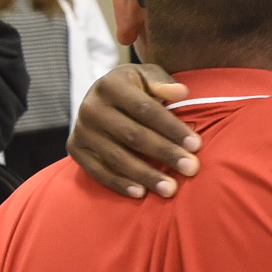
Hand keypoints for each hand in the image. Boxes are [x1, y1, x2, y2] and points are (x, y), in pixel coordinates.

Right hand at [67, 64, 200, 198]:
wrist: (103, 99)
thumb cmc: (136, 89)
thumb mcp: (148, 77)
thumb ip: (163, 83)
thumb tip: (181, 92)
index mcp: (111, 84)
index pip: (146, 109)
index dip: (172, 128)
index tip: (196, 145)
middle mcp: (91, 106)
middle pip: (133, 135)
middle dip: (165, 153)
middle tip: (191, 168)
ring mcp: (81, 129)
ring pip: (117, 157)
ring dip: (146, 175)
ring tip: (171, 189)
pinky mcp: (75, 149)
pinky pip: (98, 171)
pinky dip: (119, 183)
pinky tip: (140, 193)